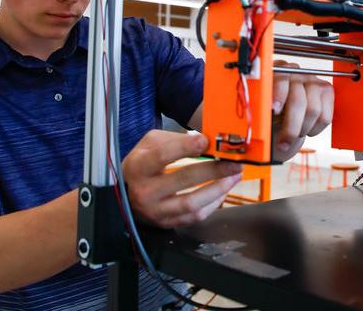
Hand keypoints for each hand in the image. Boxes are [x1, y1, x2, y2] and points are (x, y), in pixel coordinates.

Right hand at [122, 130, 242, 228]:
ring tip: (235, 176)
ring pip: (192, 203)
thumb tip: (205, 141)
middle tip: (234, 162)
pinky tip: (224, 190)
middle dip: (213, 170)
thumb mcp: (150, 143)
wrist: (127, 192)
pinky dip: (213, 203)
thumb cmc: (143, 163)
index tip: (206, 141)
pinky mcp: (166, 224)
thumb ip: (175, 139)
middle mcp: (144, 192)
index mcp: (138, 167)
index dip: (185, 147)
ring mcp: (155, 211)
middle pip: (183, 179)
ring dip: (219, 189)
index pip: (162, 156)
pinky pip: (195, 216)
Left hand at [271, 60, 333, 161]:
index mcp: (275, 70)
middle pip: (298, 100)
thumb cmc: (270, 111)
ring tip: (294, 133)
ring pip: (313, 111)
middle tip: (283, 142)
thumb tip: (265, 113)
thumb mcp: (261, 108)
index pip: (280, 80)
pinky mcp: (326, 90)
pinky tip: (306, 128)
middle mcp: (295, 71)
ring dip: (302, 129)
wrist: (283, 113)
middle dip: (291, 127)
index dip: (278, 96)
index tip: (274, 110)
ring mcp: (312, 79)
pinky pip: (325, 116)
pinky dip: (315, 129)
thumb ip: (262, 107)